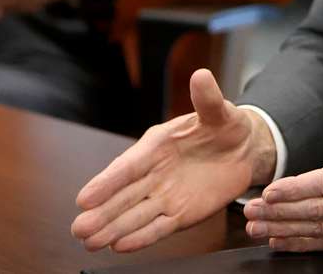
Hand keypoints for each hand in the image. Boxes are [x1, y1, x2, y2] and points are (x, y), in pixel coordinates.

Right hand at [72, 68, 277, 252]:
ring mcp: (167, 195)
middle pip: (124, 196)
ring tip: (90, 243)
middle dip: (102, 213)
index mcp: (156, 146)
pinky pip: (160, 227)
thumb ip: (207, 99)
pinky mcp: (182, 213)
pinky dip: (142, 237)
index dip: (107, 182)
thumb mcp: (218, 110)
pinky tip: (121, 247)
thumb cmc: (224, 125)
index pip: (128, 166)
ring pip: (136, 215)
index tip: (85, 198)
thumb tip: (201, 75)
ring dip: (114, 229)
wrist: (244, 148)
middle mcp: (155, 173)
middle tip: (78, 229)